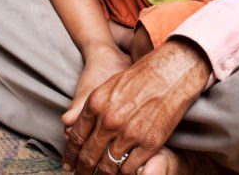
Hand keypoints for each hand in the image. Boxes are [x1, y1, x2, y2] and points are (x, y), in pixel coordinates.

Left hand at [62, 39, 211, 173]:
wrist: (171, 73)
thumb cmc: (140, 77)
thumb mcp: (108, 86)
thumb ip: (88, 107)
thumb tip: (67, 123)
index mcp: (96, 104)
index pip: (76, 137)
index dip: (70, 155)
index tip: (68, 164)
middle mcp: (109, 120)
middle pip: (88, 155)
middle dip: (82, 170)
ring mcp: (129, 133)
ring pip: (107, 166)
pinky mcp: (149, 143)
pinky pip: (129, 169)